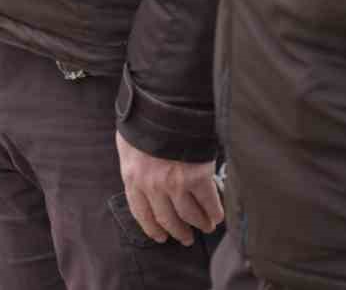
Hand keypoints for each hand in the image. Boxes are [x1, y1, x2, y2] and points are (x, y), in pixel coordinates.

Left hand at [116, 132, 223, 246]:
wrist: (163, 107)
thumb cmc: (144, 122)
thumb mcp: (129, 146)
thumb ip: (135, 165)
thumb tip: (140, 174)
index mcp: (133, 178)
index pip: (141, 212)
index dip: (152, 228)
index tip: (160, 236)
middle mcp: (153, 187)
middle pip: (166, 219)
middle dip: (177, 231)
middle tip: (186, 238)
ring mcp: (175, 184)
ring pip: (189, 215)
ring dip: (199, 224)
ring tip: (206, 228)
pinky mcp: (197, 177)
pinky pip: (208, 202)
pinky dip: (214, 212)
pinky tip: (217, 216)